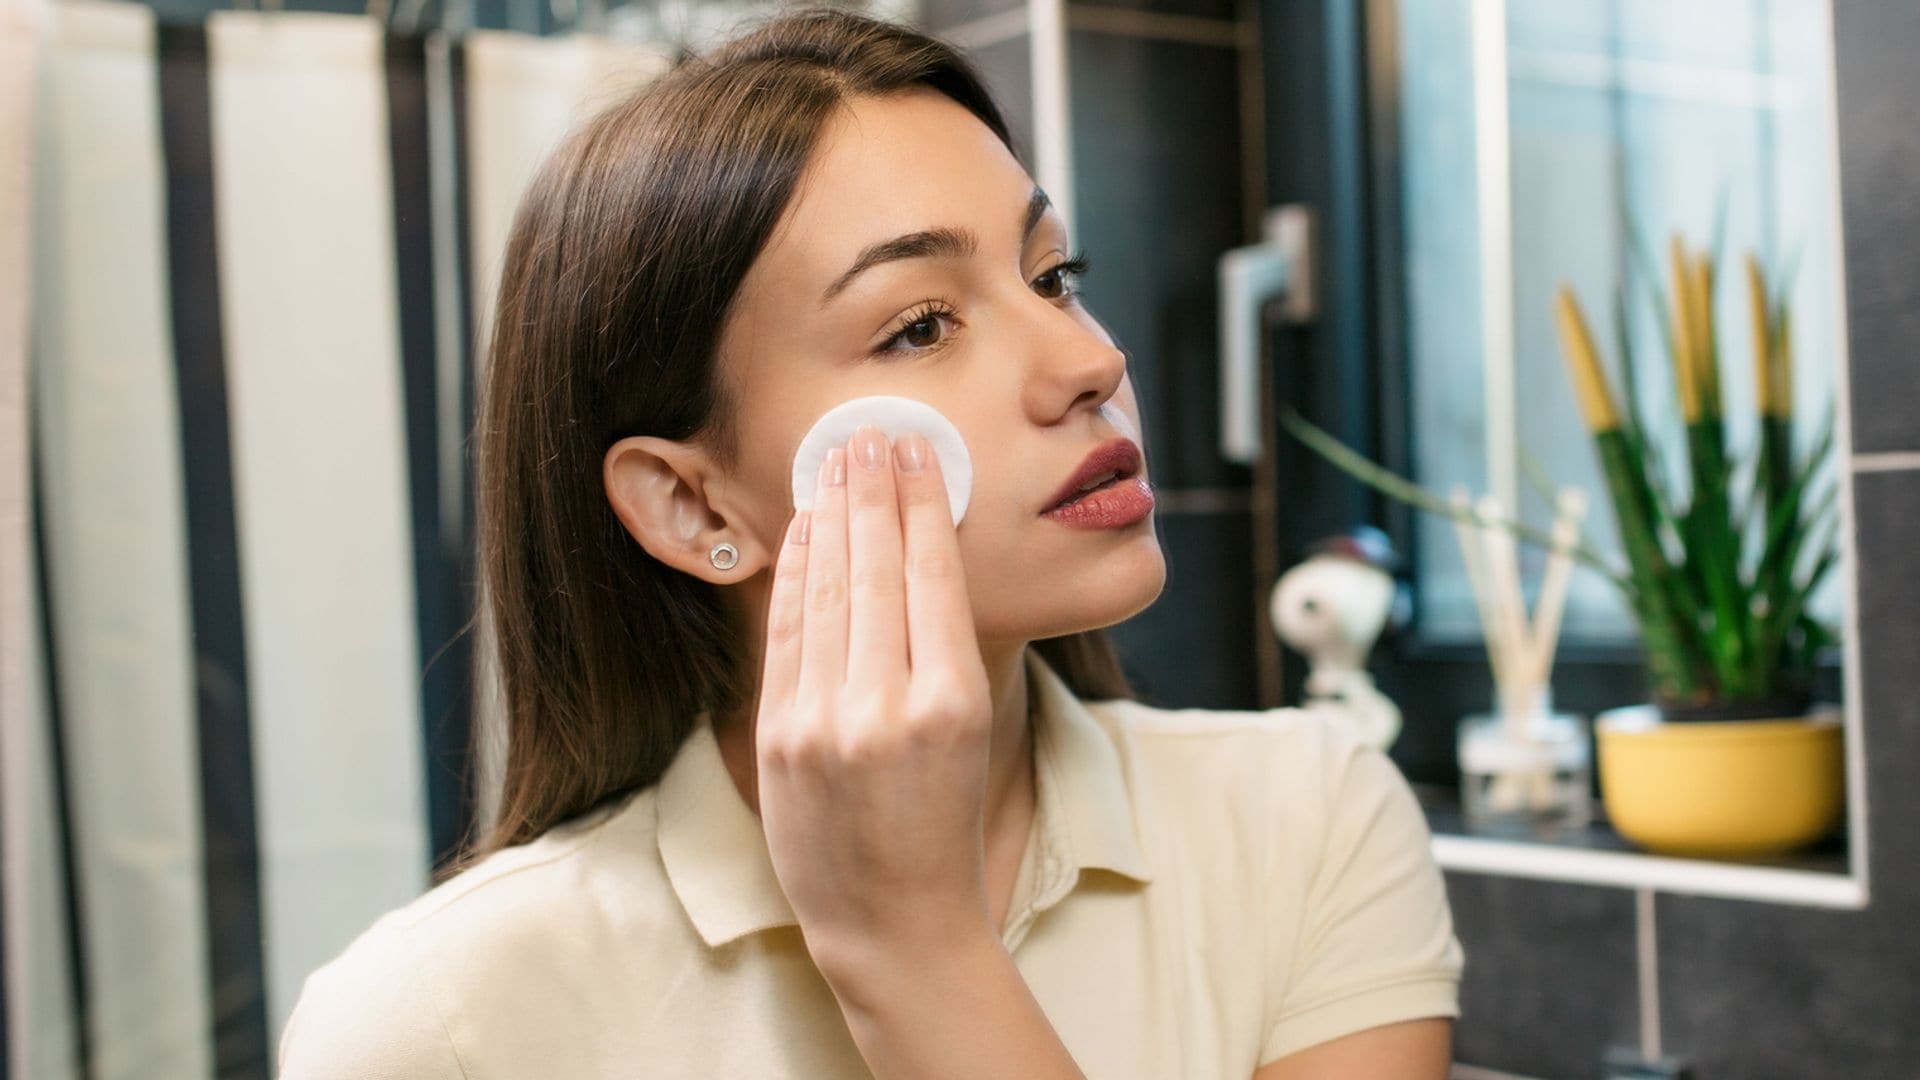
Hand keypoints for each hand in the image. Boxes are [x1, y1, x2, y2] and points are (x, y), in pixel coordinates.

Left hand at [755, 423, 996, 974]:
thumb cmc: (942, 824)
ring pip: (828, 591)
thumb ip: (939, 650)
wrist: (894, 922)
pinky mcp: (781, 739)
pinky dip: (796, 574)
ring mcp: (826, 723)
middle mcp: (888, 707)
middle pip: (876, 570)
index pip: (932, 576)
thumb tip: (912, 551)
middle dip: (872, 491)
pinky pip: (788, 634)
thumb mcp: (968, 734)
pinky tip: (806, 529)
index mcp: (953, 703)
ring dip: (832, 516)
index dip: (921, 503)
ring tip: (838, 463)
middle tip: (872, 431)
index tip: (916, 452)